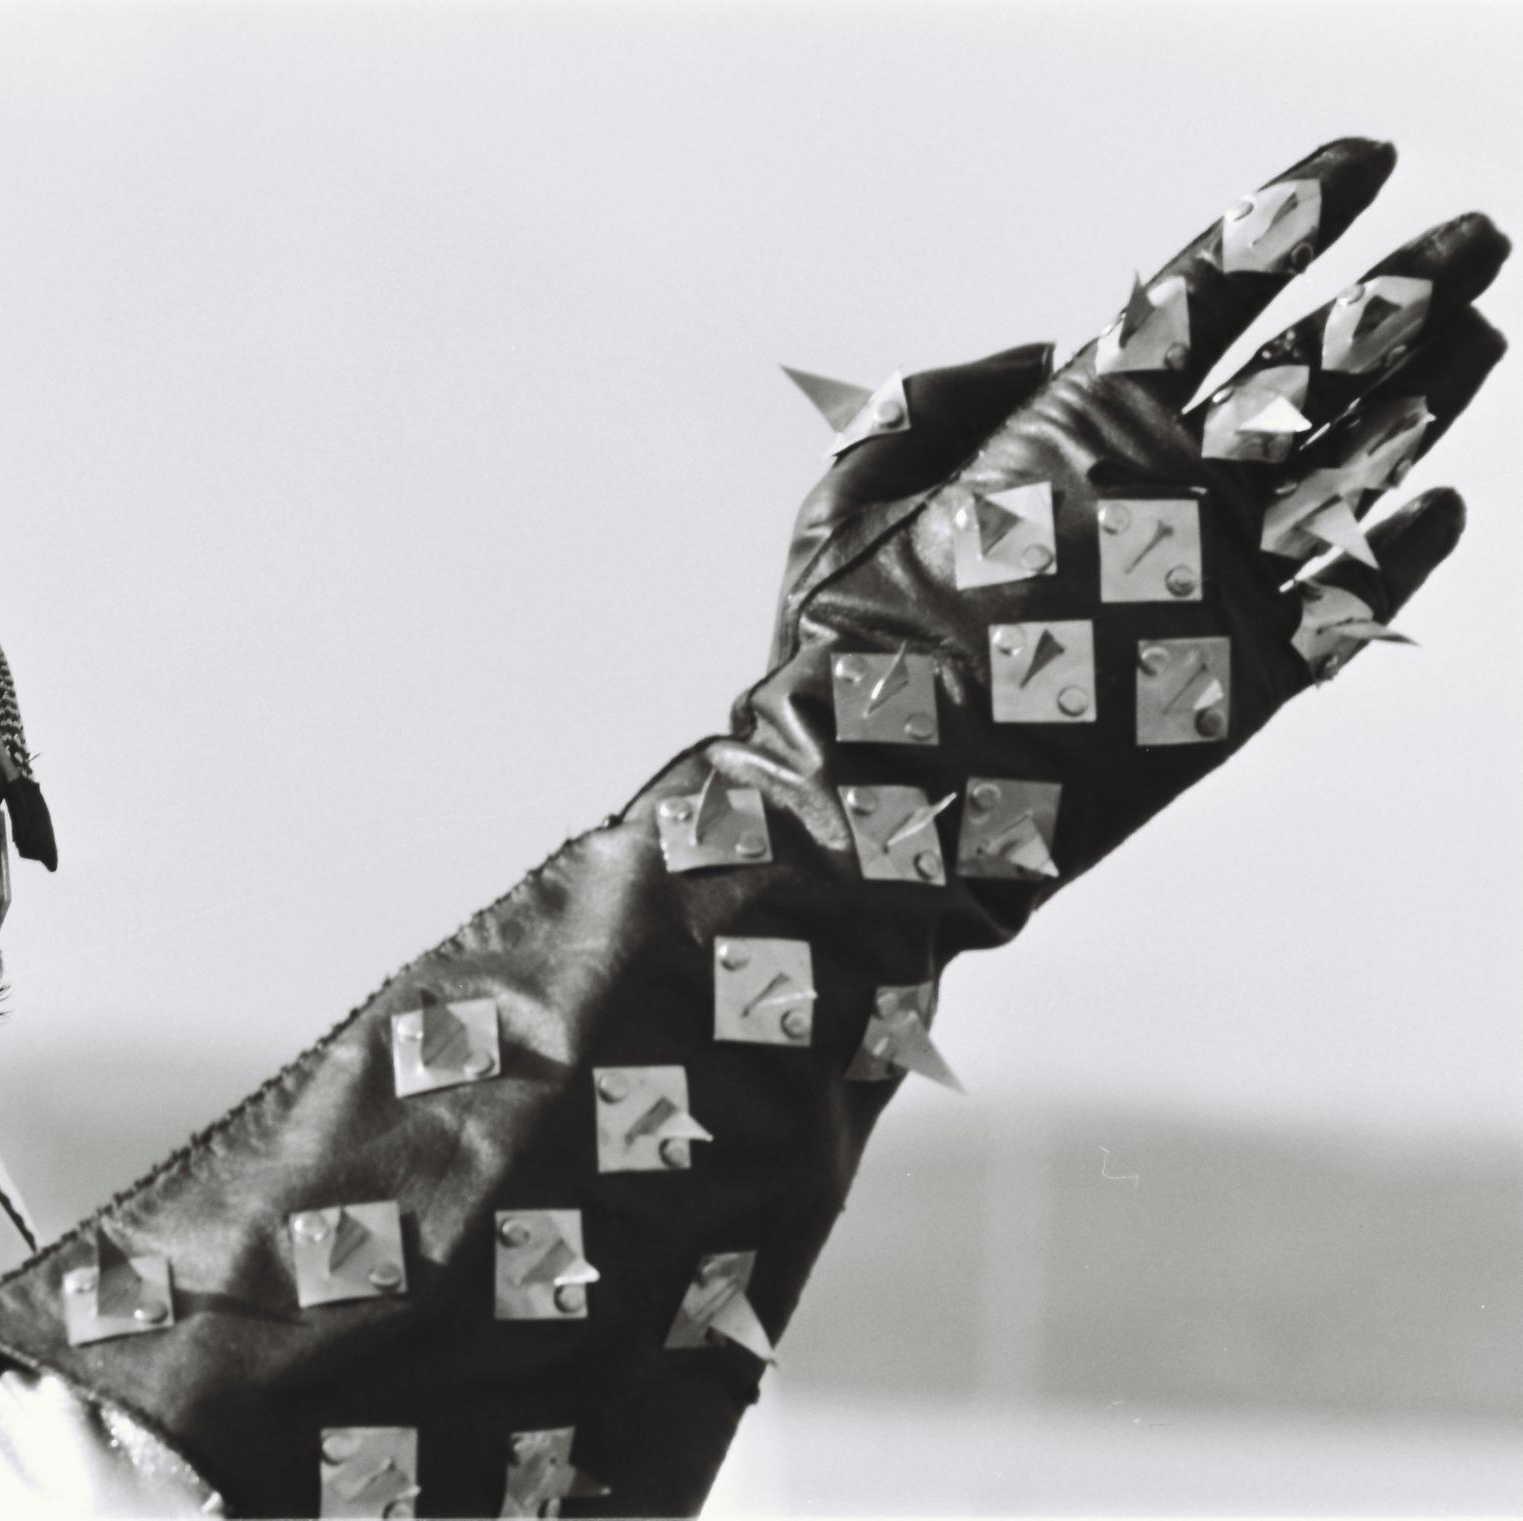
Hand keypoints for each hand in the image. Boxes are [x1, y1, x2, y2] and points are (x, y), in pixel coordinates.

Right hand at [708, 139, 1504, 949]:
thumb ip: (939, 403)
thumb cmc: (849, 654)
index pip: (1212, 288)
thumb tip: (1040, 354)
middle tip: (1475, 238)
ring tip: (1479, 333)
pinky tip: (1441, 509)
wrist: (882, 807)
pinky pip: (1360, 600)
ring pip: (1363, 462)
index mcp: (1073, 432)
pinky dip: (1409, 549)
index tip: (1359, 165)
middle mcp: (1171, 490)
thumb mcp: (850, 494)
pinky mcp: (1247, 681)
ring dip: (1430, 392)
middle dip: (1411, 286)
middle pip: (1327, 359)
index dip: (1297, 214)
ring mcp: (1221, 585)